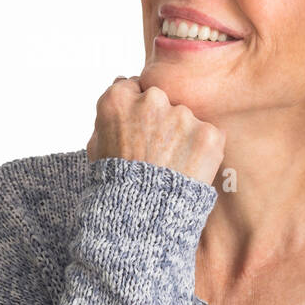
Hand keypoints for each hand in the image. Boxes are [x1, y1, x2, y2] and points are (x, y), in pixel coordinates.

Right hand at [86, 75, 225, 185]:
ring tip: (170, 166)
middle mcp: (151, 100)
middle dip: (158, 117)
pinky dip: (201, 151)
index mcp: (118, 100)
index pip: (131, 87)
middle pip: (159, 98)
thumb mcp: (96, 146)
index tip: (136, 130)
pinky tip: (187, 170)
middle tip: (154, 150)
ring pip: (184, 118)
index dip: (134, 110)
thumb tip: (121, 84)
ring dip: (181, 135)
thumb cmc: (114, 185)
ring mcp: (181, 116)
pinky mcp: (207, 134)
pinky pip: (208, 135)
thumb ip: (109, 114)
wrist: (141, 219)